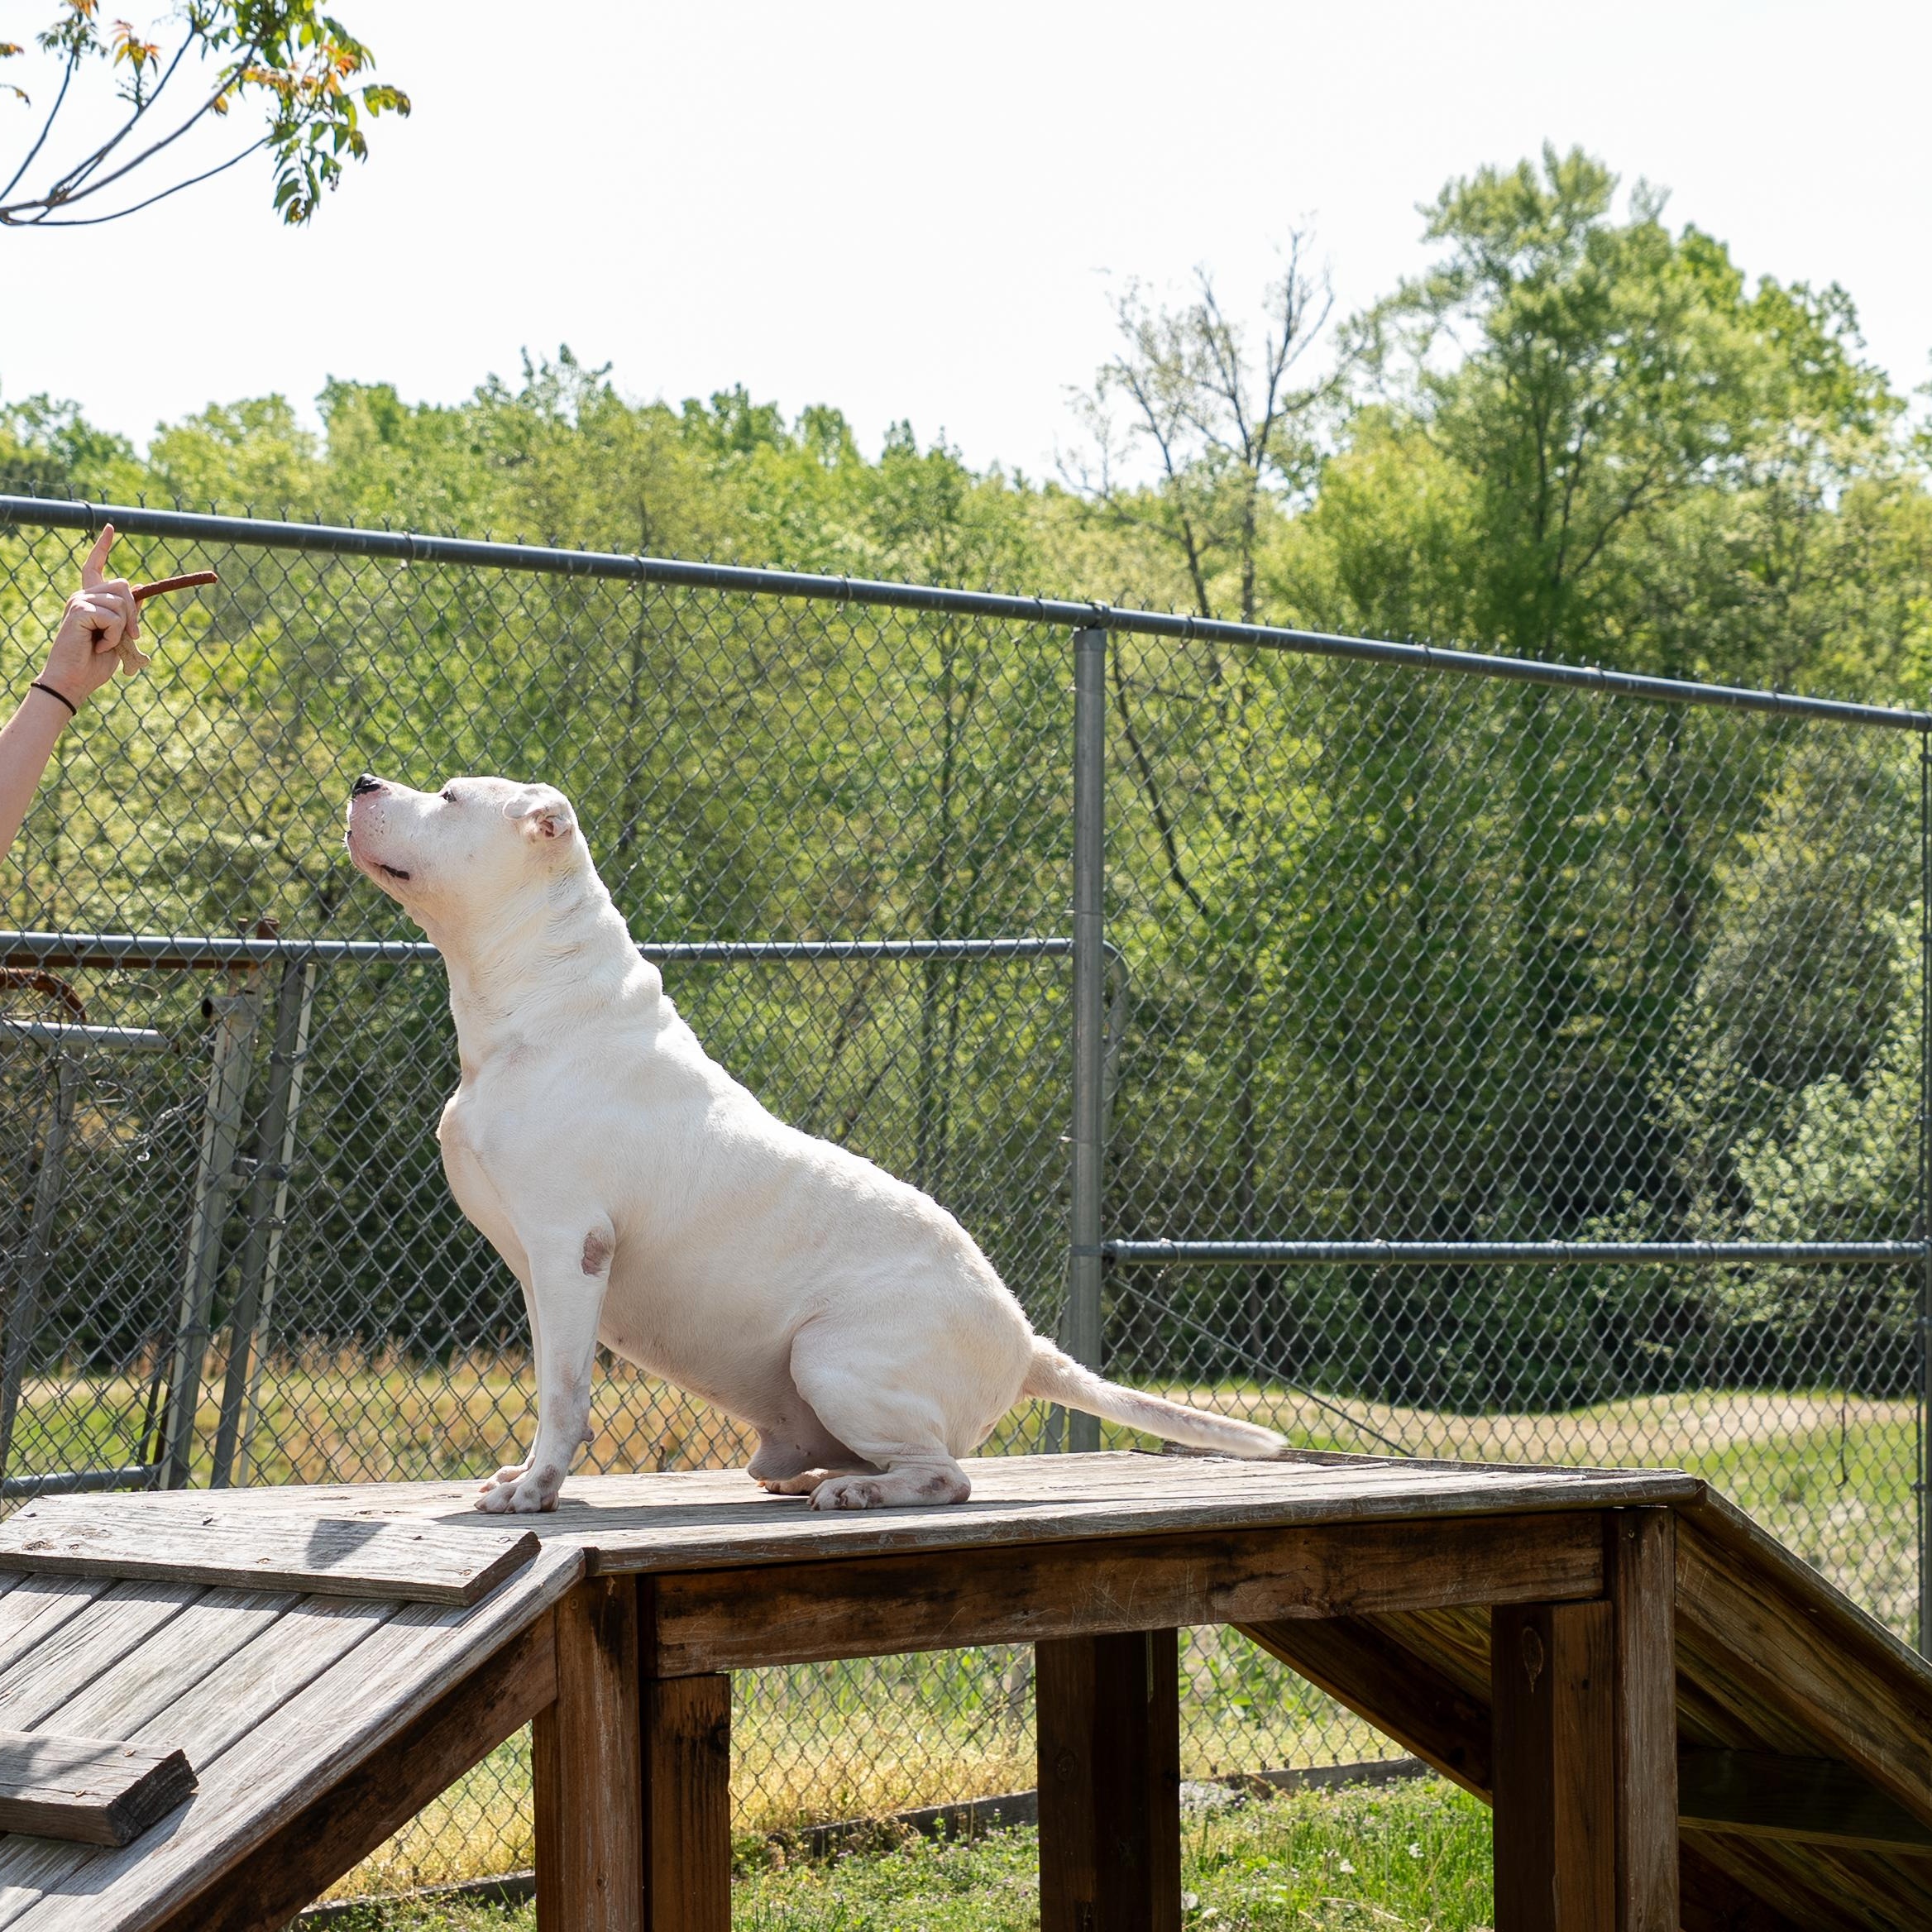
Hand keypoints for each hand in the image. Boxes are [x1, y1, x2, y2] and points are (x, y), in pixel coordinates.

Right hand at [40, 525, 145, 710]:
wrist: (75, 680)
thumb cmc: (95, 662)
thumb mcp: (119, 634)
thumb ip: (127, 613)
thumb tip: (141, 590)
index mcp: (90, 599)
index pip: (95, 565)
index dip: (103, 546)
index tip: (110, 527)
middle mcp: (82, 595)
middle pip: (125, 586)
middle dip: (134, 613)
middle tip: (129, 636)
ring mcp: (78, 601)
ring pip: (123, 603)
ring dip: (123, 629)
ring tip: (105, 643)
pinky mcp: (78, 610)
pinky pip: (113, 618)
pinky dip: (114, 637)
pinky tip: (98, 645)